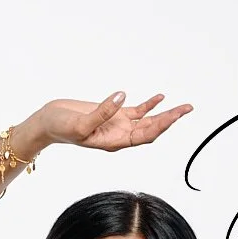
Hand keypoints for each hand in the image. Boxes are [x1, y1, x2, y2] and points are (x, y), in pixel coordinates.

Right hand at [38, 92, 192, 154]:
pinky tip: (161, 97)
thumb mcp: (81, 123)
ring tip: (183, 107)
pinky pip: (136, 110)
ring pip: (147, 120)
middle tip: (188, 108)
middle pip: (151, 129)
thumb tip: (122, 96)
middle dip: (170, 119)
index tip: (174, 116)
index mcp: (115, 142)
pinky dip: (149, 104)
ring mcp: (118, 125)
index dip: (161, 126)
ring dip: (165, 113)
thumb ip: (102, 112)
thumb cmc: (61, 127)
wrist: (49, 123)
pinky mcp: (113, 114)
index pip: (144, 136)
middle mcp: (120, 136)